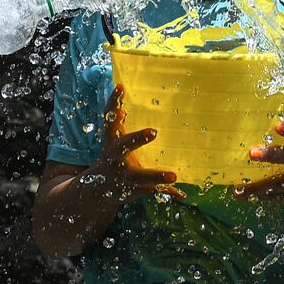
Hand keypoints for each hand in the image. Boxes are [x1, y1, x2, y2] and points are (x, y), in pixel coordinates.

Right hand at [86, 85, 182, 201]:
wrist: (99, 191)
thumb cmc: (112, 157)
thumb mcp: (112, 139)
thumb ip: (117, 118)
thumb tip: (121, 87)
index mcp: (111, 144)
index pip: (110, 120)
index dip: (113, 103)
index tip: (121, 87)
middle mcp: (116, 159)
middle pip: (123, 148)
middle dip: (137, 139)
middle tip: (153, 131)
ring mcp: (125, 177)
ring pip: (141, 177)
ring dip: (157, 175)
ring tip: (174, 174)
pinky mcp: (136, 189)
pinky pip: (155, 192)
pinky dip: (170, 193)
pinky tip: (183, 196)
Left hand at [233, 121, 283, 215]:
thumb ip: (280, 142)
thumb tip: (243, 130)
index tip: (277, 126)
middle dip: (273, 155)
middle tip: (252, 153)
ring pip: (280, 183)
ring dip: (259, 185)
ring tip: (240, 187)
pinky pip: (275, 197)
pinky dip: (257, 195)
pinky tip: (241, 193)